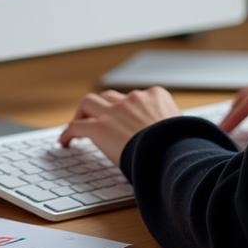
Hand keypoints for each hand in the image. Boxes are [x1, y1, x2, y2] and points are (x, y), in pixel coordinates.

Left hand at [59, 86, 180, 164]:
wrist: (171, 151)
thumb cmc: (180, 145)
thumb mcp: (182, 127)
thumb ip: (172, 125)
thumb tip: (175, 135)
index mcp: (156, 96)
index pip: (138, 98)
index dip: (128, 109)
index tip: (124, 120)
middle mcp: (134, 98)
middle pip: (111, 96)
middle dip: (103, 107)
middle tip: (98, 119)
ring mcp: (115, 111)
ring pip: (90, 102)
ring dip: (83, 112)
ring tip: (78, 124)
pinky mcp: (100, 127)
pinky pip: (77, 126)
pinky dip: (68, 132)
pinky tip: (65, 142)